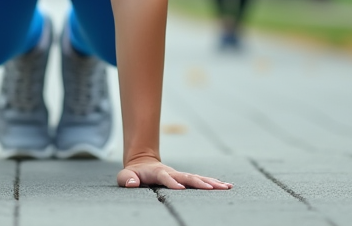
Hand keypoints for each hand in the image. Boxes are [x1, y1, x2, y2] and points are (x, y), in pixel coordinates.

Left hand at [117, 159, 231, 189]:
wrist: (143, 163)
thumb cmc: (134, 173)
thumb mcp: (125, 175)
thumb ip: (127, 178)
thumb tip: (132, 183)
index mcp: (158, 172)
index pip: (166, 177)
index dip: (172, 182)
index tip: (180, 188)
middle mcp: (171, 172)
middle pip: (187, 177)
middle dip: (200, 182)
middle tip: (213, 188)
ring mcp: (179, 175)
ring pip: (196, 178)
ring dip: (211, 182)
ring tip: (225, 187)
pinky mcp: (185, 178)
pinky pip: (200, 180)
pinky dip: (213, 182)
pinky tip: (226, 186)